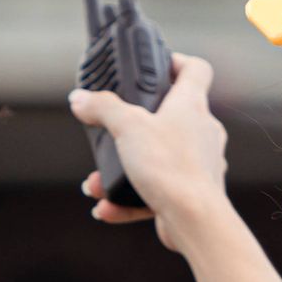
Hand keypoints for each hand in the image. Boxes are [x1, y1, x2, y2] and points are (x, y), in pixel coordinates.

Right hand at [69, 51, 230, 248]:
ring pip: (158, 158)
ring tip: (97, 182)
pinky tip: (106, 207)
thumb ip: (102, 108)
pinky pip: (158, 189)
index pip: (195, 69)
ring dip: (125, 168)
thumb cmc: (170, 167)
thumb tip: (79, 98)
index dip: (176, 62)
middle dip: (135, 126)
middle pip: (170, 116)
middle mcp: (202, 132)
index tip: (156, 67)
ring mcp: (200, 163)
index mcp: (192, 106)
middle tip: (113, 130)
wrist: (195, 219)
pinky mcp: (192, 192)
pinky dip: (131, 197)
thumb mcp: (127, 128)